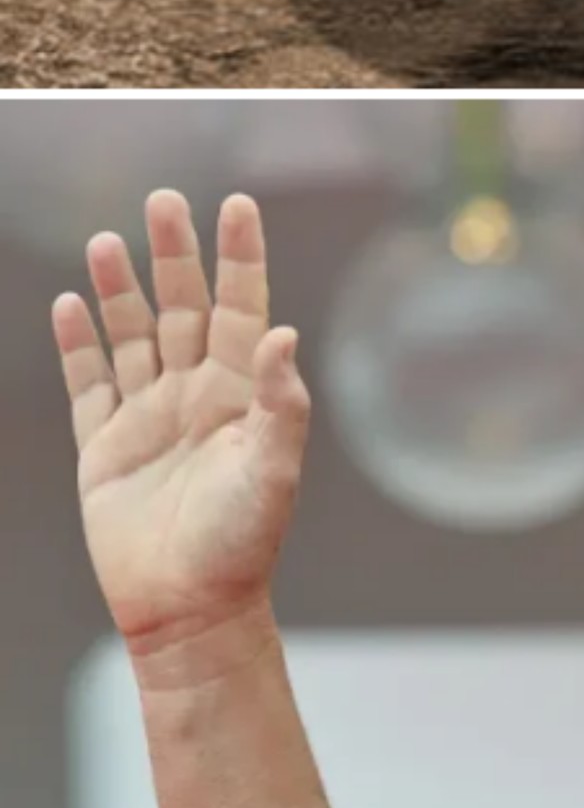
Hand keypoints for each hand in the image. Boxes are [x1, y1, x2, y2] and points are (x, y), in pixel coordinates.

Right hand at [54, 191, 310, 656]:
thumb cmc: (242, 542)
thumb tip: (287, 334)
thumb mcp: (273, 470)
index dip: (240, 257)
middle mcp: (197, 393)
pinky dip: (78, 344)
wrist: (190, 608)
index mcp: (244, 391)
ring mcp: (149, 416)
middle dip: (175, 255)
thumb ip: (281, 404)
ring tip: (110, 238)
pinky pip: (88, 383)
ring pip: (132, 335)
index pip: (245, 307)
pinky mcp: (105, 446)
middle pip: (184, 307)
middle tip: (164, 199)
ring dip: (121, 288)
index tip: (236, 204)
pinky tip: (72, 302)